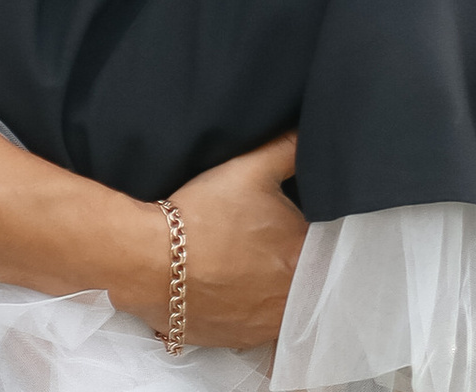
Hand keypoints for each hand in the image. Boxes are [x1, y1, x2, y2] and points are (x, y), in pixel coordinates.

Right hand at [116, 134, 302, 349]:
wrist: (152, 261)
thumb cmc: (204, 213)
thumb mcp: (251, 168)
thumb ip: (288, 149)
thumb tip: (309, 133)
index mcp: (303, 256)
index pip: (323, 243)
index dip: (305, 229)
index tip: (286, 221)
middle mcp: (292, 298)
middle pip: (303, 275)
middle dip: (290, 258)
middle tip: (264, 239)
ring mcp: (265, 327)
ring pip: (280, 303)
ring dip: (271, 287)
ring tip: (246, 263)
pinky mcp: (239, 341)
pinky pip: (254, 326)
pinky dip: (247, 307)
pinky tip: (231, 286)